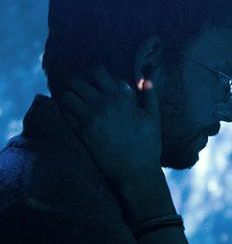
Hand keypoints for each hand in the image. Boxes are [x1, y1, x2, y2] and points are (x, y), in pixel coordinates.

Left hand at [60, 67, 161, 189]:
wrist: (135, 171)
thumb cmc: (148, 145)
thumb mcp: (153, 119)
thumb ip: (150, 96)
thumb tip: (147, 79)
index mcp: (121, 98)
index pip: (99, 72)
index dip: (98, 75)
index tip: (100, 81)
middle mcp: (102, 105)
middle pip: (76, 82)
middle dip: (79, 83)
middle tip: (84, 91)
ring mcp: (89, 119)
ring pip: (67, 97)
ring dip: (71, 97)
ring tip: (78, 103)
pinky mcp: (81, 133)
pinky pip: (65, 114)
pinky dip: (68, 112)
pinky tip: (76, 116)